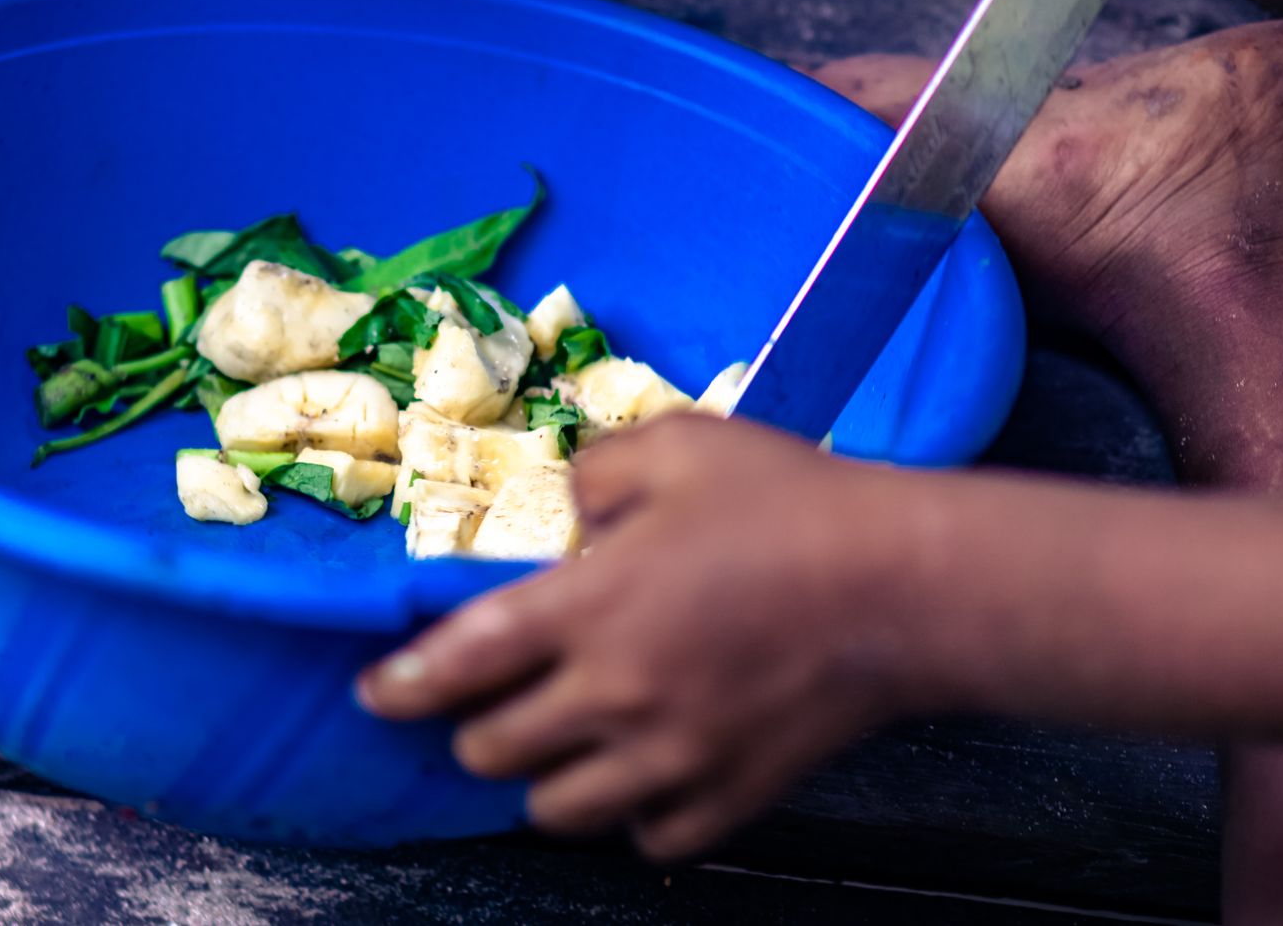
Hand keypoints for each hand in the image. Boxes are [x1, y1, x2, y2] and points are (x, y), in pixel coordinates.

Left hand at [357, 415, 938, 860]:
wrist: (902, 586)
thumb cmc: (791, 505)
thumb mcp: (680, 445)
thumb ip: (597, 469)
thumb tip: (565, 501)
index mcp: (588, 608)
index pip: (458, 664)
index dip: (403, 685)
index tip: (379, 694)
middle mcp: (614, 696)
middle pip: (492, 751)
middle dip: (472, 730)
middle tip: (488, 705)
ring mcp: (671, 757)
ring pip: (557, 810)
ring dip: (544, 779)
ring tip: (561, 745)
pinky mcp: (729, 796)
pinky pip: (648, 837)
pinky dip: (632, 814)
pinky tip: (643, 776)